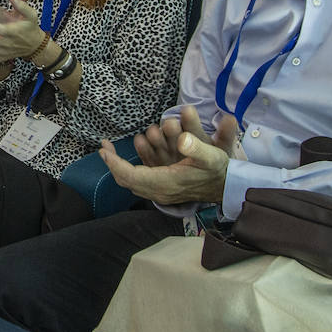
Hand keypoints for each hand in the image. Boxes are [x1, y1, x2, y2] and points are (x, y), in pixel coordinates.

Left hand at [100, 107, 237, 204]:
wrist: (227, 187)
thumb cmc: (218, 170)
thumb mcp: (211, 156)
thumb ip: (196, 146)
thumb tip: (182, 139)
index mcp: (166, 183)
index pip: (132, 176)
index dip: (115, 164)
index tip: (104, 150)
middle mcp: (160, 191)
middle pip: (127, 181)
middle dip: (113, 164)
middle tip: (103, 148)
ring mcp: (160, 192)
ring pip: (131, 183)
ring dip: (119, 167)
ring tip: (109, 151)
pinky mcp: (163, 190)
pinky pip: (138, 182)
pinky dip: (128, 170)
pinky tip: (126, 158)